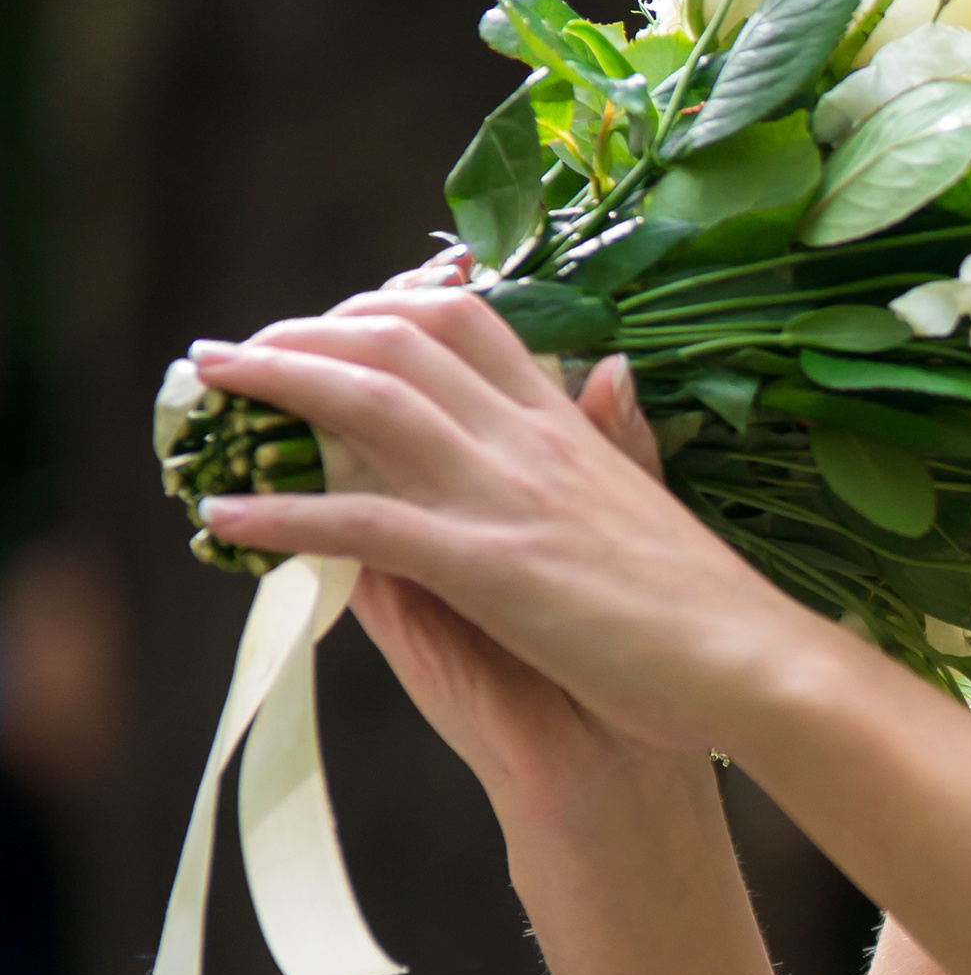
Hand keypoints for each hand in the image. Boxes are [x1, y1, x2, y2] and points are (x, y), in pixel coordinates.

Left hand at [187, 288, 825, 773]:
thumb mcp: (657, 501)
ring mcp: (508, 499)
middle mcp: (533, 442)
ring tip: (209, 392)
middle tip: (243, 350)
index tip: (334, 320)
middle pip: (401, 342)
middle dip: (308, 331)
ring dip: (276, 386)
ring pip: (370, 406)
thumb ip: (620, 438)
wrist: (756, 669)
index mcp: (573, 426)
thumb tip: (611, 372)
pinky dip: (285, 516)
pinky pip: (363, 525)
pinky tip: (226, 520)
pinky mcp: (489, 569)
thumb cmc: (711, 608)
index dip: (386, 305)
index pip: (469, 323)